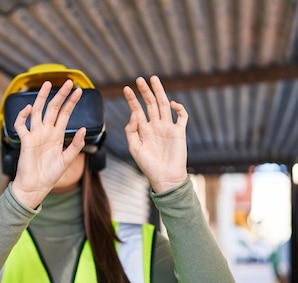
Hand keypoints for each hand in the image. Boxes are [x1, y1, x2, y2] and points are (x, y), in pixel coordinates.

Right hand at [11, 80, 86, 208]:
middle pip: (53, 108)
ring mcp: (35, 135)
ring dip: (41, 98)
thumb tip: (83, 129)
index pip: (65, 114)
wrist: (36, 186)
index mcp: (57, 135)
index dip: (72, 102)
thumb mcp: (67, 160)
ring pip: (37, 111)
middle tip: (68, 82)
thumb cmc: (50, 175)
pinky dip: (23, 115)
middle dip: (60, 95)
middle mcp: (46, 132)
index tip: (79, 90)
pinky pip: (21, 125)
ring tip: (47, 84)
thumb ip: (75, 145)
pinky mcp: (25, 141)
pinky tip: (29, 108)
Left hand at [123, 76, 187, 192]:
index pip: (137, 110)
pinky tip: (172, 103)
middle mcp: (155, 126)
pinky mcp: (179, 132)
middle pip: (150, 104)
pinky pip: (181, 116)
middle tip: (140, 79)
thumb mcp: (135, 149)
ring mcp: (167, 128)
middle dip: (145, 91)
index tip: (126, 88)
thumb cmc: (148, 166)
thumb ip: (131, 131)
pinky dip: (179, 108)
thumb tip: (133, 114)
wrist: (165, 177)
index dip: (132, 99)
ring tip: (154, 80)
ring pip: (164, 105)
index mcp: (143, 130)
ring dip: (160, 92)